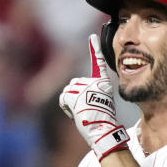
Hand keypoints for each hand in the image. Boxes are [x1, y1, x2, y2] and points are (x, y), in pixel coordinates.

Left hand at [59, 34, 129, 159]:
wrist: (103, 130)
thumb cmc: (102, 120)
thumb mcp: (99, 104)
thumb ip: (89, 95)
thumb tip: (73, 98)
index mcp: (103, 83)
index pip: (99, 63)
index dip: (95, 49)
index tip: (92, 36)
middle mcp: (94, 82)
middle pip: (74, 84)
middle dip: (74, 96)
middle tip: (86, 109)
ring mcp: (85, 88)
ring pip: (67, 92)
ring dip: (70, 103)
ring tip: (82, 113)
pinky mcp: (76, 95)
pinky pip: (63, 99)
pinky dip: (66, 107)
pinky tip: (76, 114)